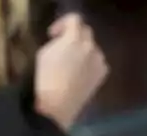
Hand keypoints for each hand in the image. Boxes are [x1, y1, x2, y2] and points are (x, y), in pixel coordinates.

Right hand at [33, 13, 108, 129]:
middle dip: (74, 36)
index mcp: (75, 39)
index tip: (53, 35)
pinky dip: (89, 64)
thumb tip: (63, 42)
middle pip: (86, 32)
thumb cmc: (45, 79)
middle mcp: (91, 46)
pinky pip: (97, 62)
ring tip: (72, 63)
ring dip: (82, 50)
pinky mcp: (102, 74)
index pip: (74, 20)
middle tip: (63, 46)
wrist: (58, 105)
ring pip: (92, 48)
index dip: (62, 24)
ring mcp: (99, 61)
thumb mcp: (44, 53)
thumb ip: (58, 42)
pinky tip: (79, 74)